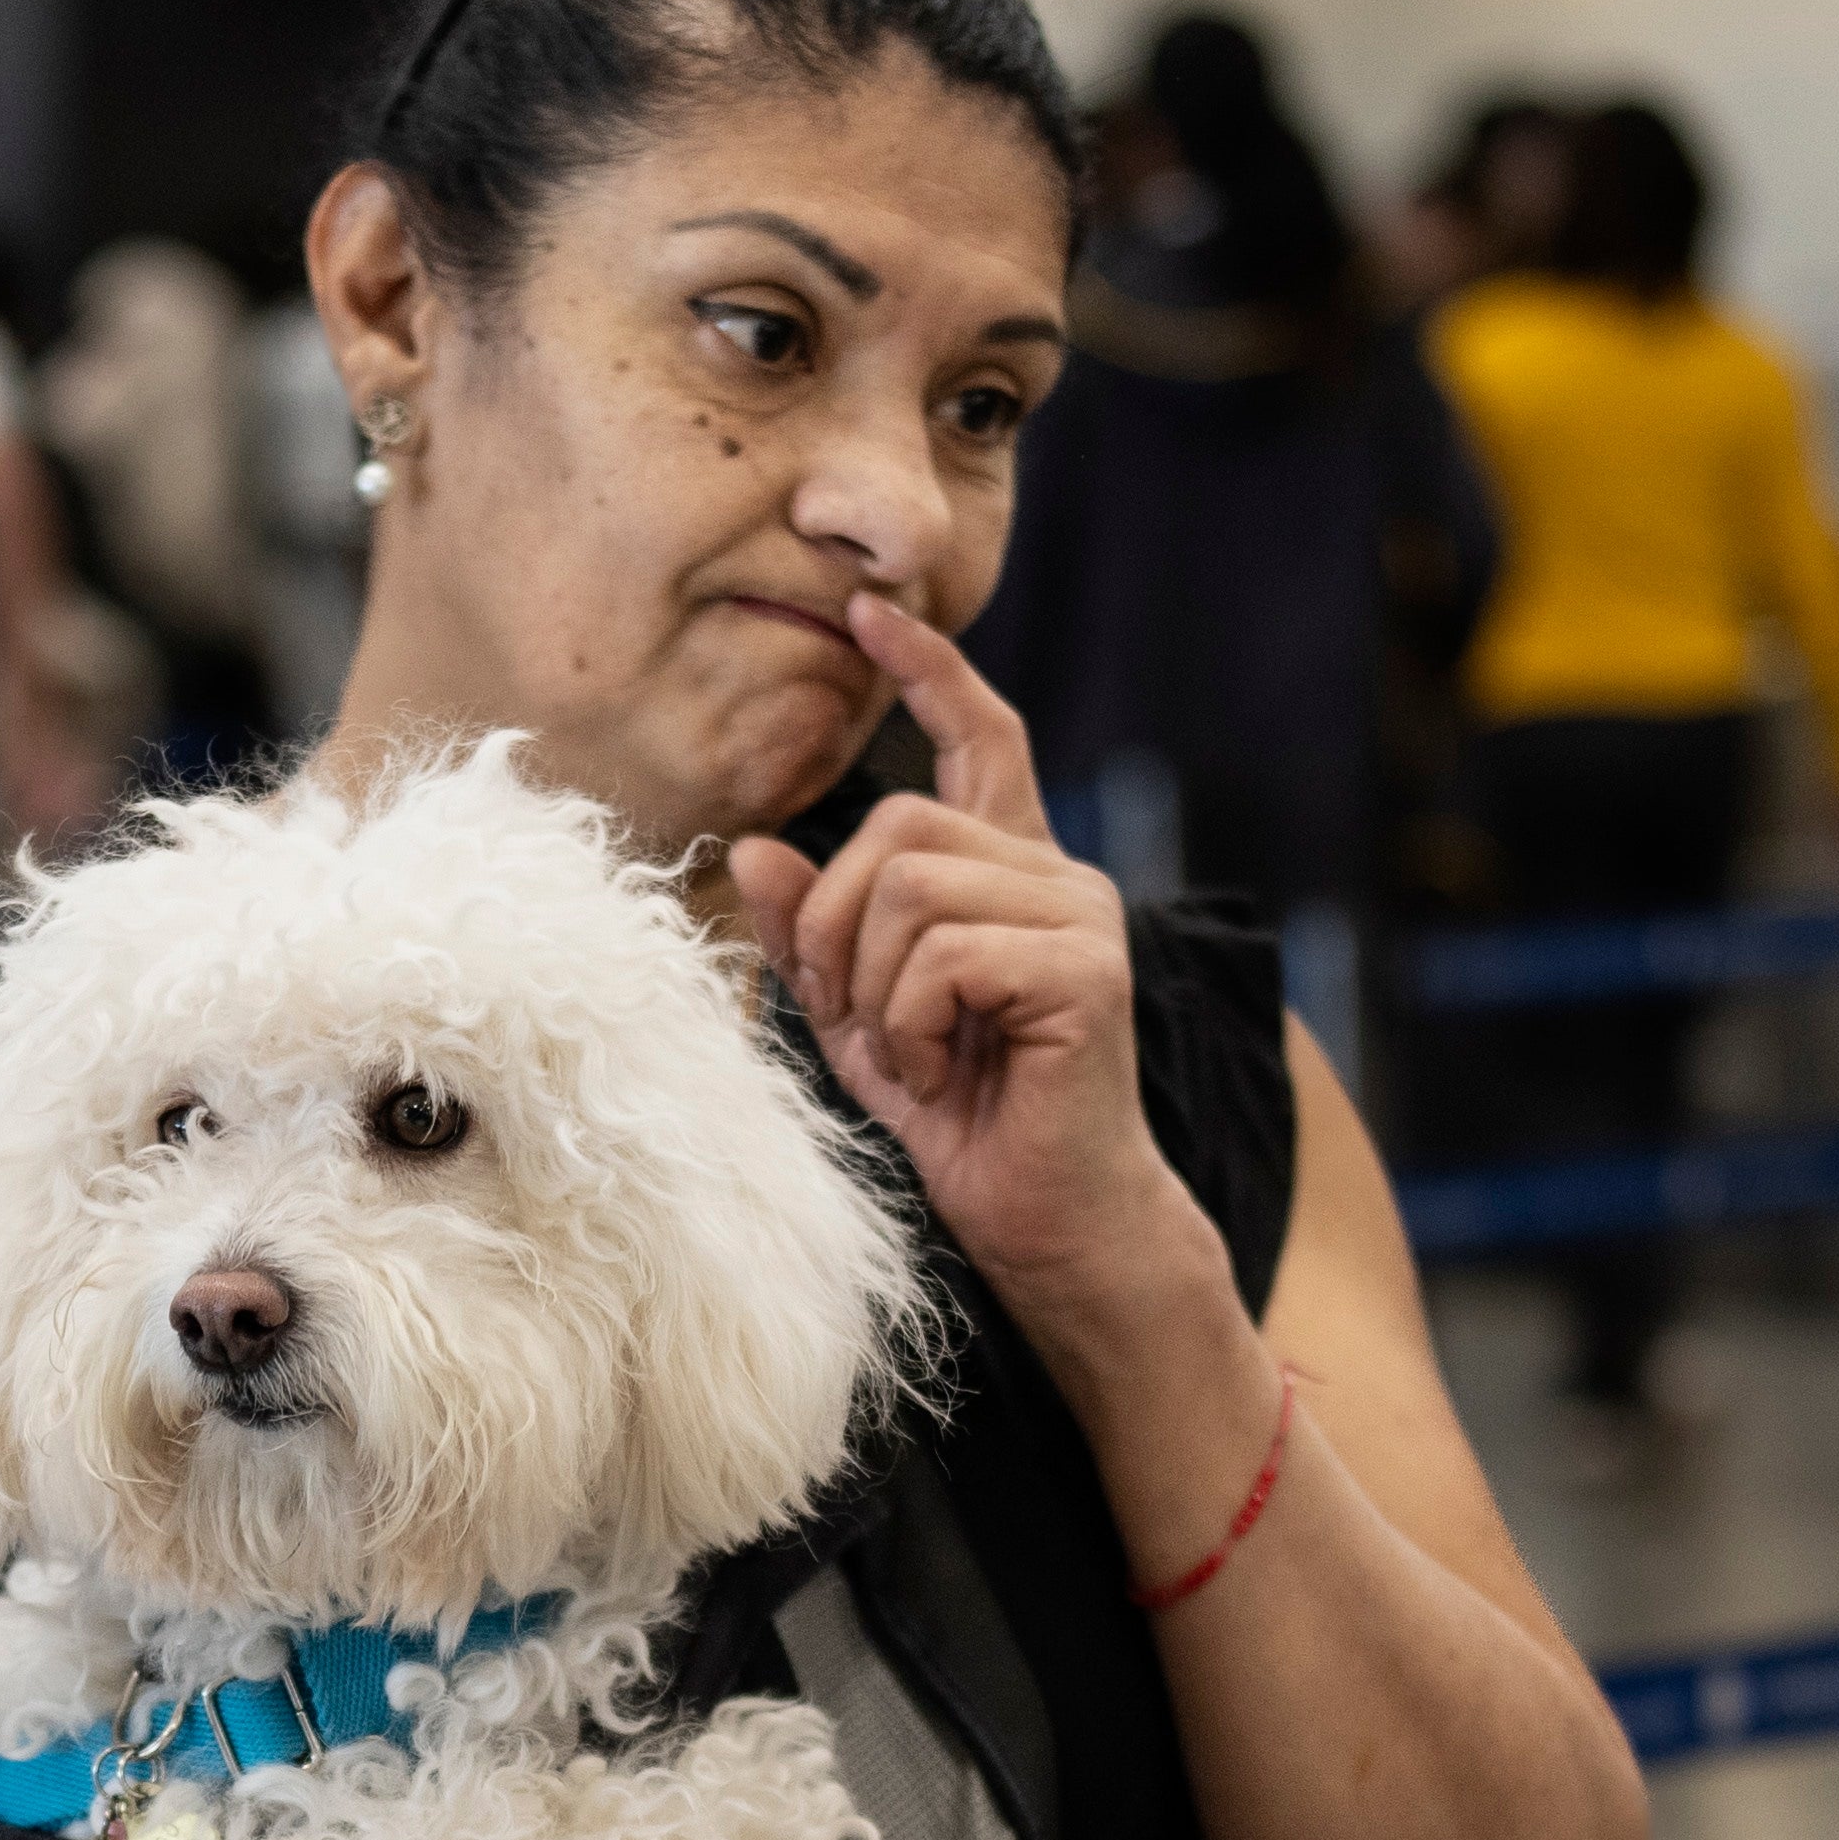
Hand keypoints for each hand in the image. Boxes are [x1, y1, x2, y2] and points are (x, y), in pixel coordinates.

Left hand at [743, 594, 1194, 1345]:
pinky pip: (941, 954)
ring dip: (871, 988)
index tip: (869, 617)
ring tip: (906, 1058)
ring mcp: (1079, 918)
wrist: (1049, 1223)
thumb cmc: (963, 1122)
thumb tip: (754, 850)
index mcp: (1009, 876)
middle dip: (837, 928)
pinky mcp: (1084, 970)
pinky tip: (934, 1075)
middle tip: (855, 1020)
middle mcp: (1055, 877)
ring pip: (910, 887)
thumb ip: (813, 935)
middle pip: (897, 830)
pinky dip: (905, 1025)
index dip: (929, 673)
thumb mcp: (859, 1020)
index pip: (981, 739)